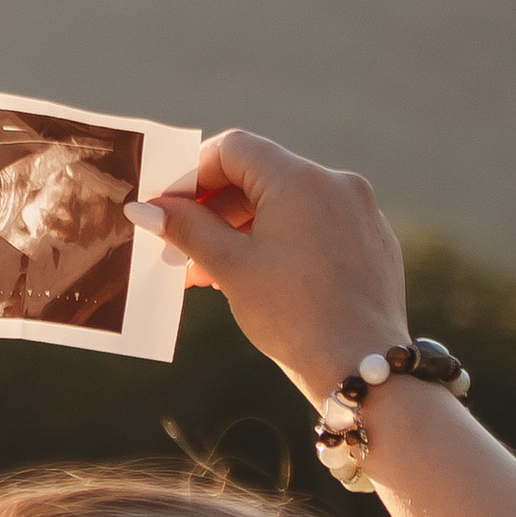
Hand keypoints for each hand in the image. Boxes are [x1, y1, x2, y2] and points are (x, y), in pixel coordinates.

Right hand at [145, 129, 408, 402]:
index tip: (167, 208)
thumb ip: (187, 227)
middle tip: (181, 246)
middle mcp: (335, 184)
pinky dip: (281, 240)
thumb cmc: (293, 316)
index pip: (233, 149)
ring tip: (209, 272)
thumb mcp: (230, 267)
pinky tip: (257, 277)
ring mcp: (359, 212)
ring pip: (286, 203)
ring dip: (243, 228)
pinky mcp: (372, 241)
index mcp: (300, 179)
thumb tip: (143, 207)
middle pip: (260, 175)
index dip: (192, 173)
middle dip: (214, 208)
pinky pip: (315, 225)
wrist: (363, 368)